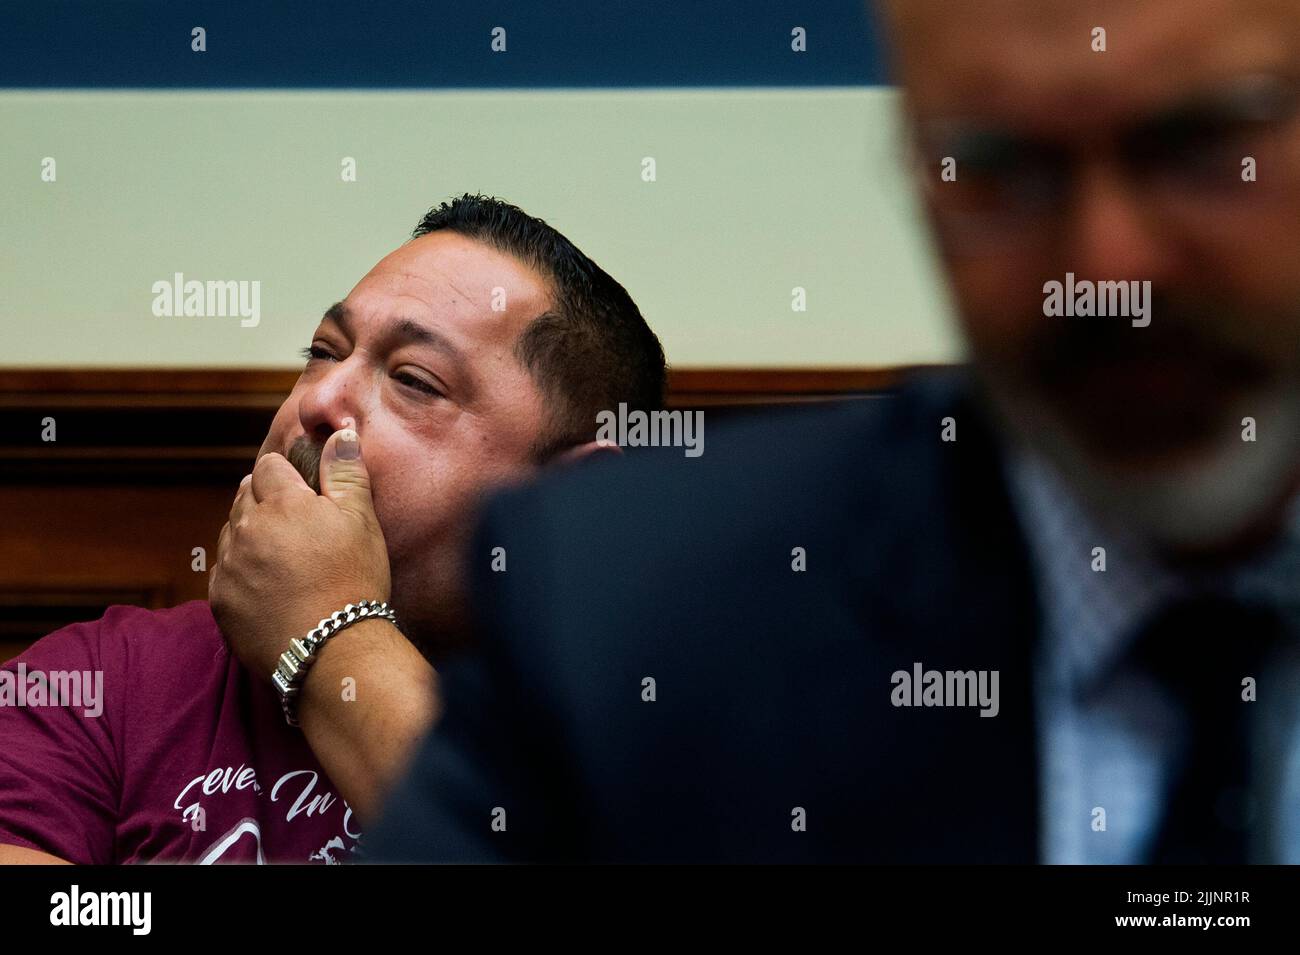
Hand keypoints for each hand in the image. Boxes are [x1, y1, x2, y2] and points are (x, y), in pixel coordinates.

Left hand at [209, 422, 391, 680]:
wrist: (334, 649)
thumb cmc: (354, 580)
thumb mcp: (362, 520)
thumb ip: (346, 472)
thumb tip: (339, 433)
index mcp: (280, 502)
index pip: (268, 467)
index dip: (287, 474)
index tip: (304, 489)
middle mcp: (246, 528)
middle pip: (244, 495)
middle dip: (265, 499)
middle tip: (296, 521)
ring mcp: (229, 566)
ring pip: (231, 531)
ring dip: (250, 533)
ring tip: (281, 553)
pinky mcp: (221, 600)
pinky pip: (224, 570)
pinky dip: (241, 569)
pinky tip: (267, 583)